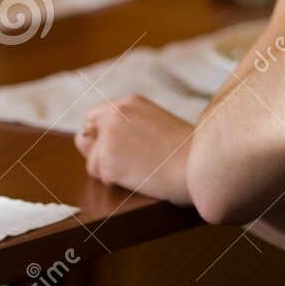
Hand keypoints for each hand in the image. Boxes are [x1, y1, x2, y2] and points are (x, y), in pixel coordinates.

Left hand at [74, 95, 194, 206]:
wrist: (198, 165)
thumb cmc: (187, 151)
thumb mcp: (157, 125)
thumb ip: (129, 127)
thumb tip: (97, 141)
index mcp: (130, 103)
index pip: (96, 116)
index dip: (101, 136)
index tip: (115, 150)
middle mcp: (115, 114)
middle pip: (86, 136)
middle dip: (97, 152)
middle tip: (122, 164)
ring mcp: (109, 136)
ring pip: (92, 161)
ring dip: (109, 170)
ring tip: (140, 171)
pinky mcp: (107, 158)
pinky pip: (99, 175)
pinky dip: (115, 182)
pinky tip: (139, 178)